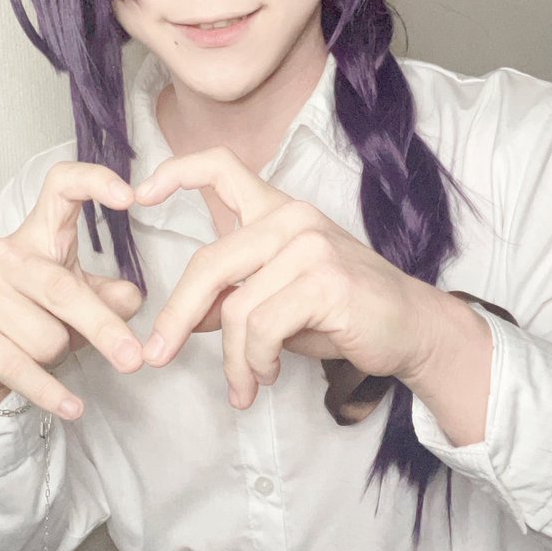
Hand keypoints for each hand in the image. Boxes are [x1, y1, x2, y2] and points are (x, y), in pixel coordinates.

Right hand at [0, 164, 144, 418]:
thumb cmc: (31, 314)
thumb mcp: (76, 297)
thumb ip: (109, 296)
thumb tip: (134, 299)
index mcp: (39, 235)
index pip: (62, 188)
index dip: (95, 182)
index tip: (131, 196)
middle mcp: (7, 255)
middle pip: (63, 290)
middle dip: (103, 328)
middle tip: (135, 358)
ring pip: (47, 338)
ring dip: (61, 355)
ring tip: (50, 349)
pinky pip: (22, 369)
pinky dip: (51, 392)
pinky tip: (72, 406)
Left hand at [135, 147, 436, 407]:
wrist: (412, 328)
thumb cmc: (344, 312)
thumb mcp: (278, 300)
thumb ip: (234, 297)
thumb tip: (188, 317)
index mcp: (278, 211)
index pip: (221, 167)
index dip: (175, 172)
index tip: (139, 194)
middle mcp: (292, 218)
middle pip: (209, 263)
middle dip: (177, 316)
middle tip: (158, 355)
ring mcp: (309, 246)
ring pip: (235, 308)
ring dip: (234, 359)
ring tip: (246, 383)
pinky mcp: (324, 281)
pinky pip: (261, 328)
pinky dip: (256, 361)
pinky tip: (270, 374)